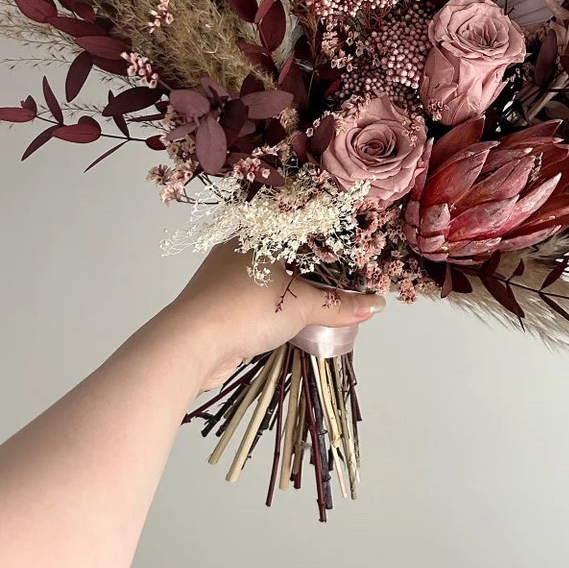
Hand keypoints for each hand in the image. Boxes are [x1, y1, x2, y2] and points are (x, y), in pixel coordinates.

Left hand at [165, 242, 385, 390]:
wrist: (191, 343)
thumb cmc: (246, 308)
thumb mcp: (301, 306)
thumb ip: (339, 305)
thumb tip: (378, 305)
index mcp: (256, 232)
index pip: (296, 223)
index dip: (322, 234)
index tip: (349, 247)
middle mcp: (237, 247)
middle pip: (281, 250)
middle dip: (308, 265)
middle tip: (341, 274)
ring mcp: (222, 276)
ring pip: (266, 276)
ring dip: (288, 288)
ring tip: (320, 298)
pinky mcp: (216, 303)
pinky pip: (253, 297)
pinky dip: (272, 305)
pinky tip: (287, 317)